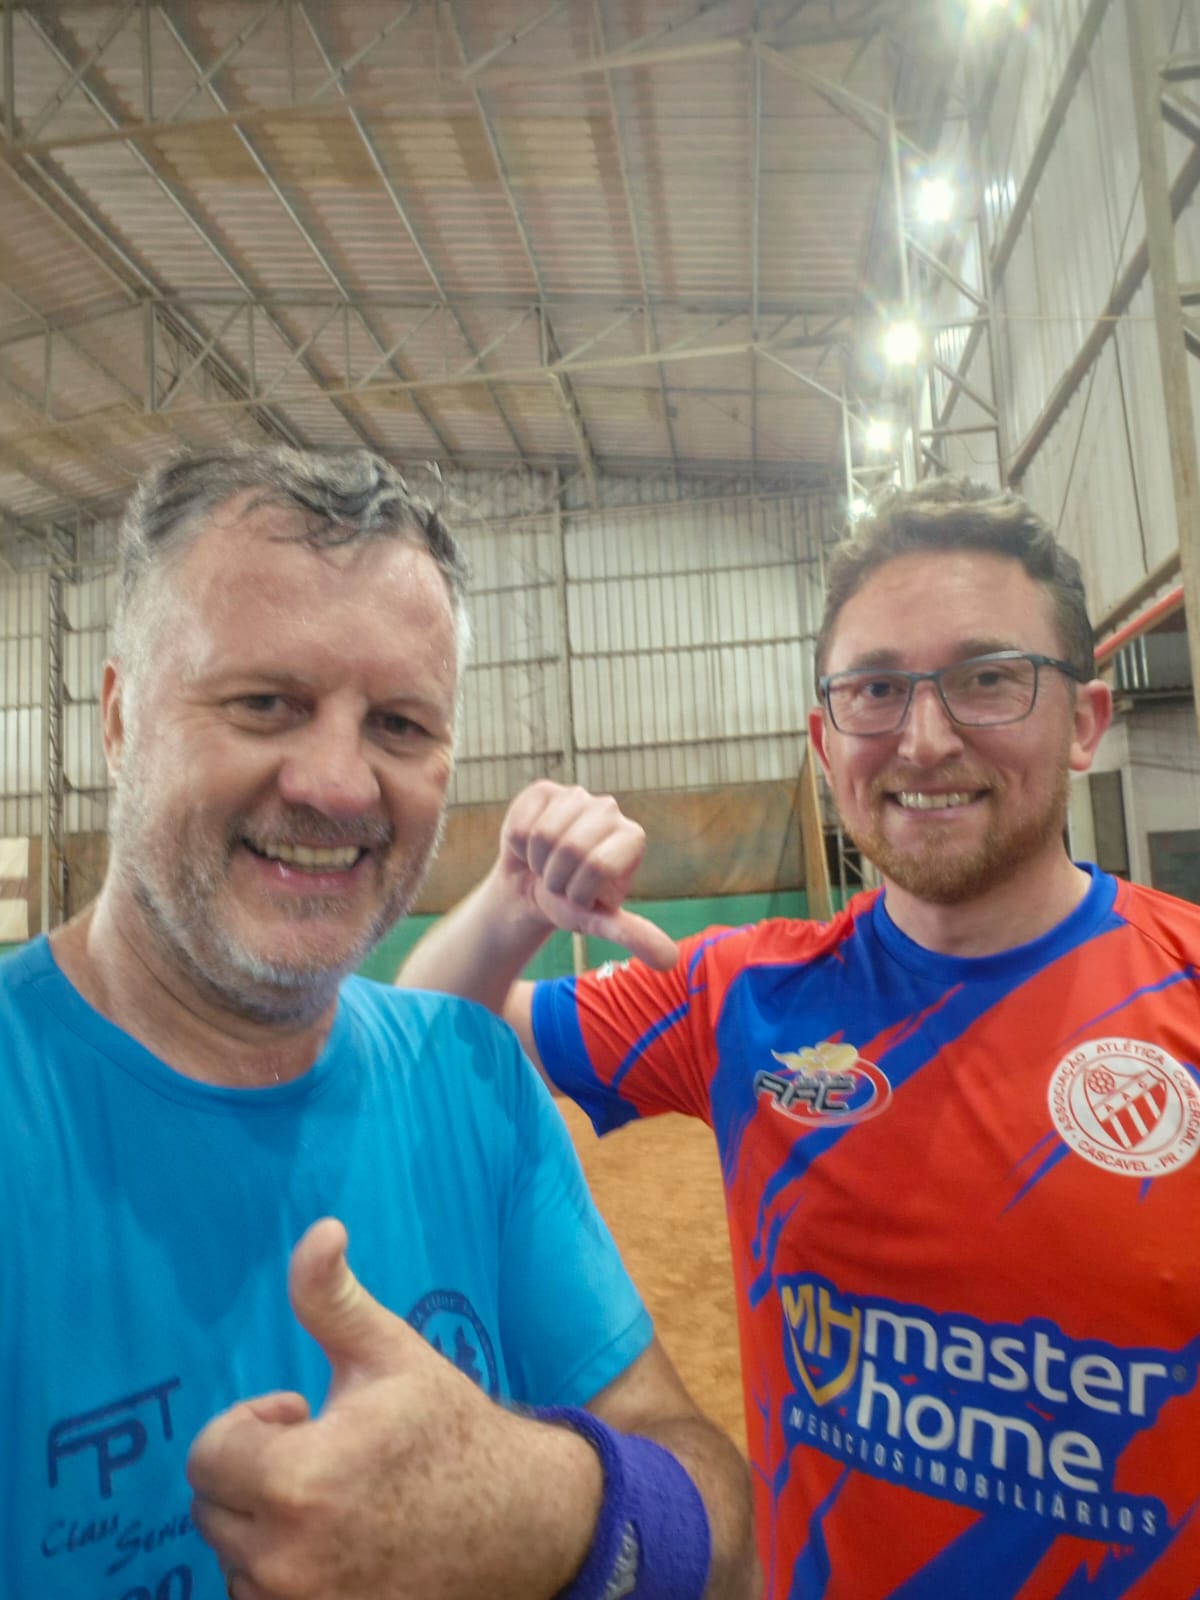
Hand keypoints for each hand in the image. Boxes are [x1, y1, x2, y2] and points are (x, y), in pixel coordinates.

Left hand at [188, 1219, 602, 1599]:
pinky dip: (286, 1572)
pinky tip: (341, 1541)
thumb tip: (320, 1229)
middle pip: (213, 1509)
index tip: (300, 1412)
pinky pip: (264, 1599)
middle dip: (255, 1472)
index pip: (208, 1455)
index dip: (252, 1423)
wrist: (521, 1522)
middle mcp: (287, 1559)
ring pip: (237, 1558)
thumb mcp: (391, 1353)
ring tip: (334, 1498)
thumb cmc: (449, 1429)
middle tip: (320, 1451)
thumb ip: (334, 1298)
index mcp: (297, 1480)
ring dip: (267, 1527)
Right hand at [498, 782, 678, 969]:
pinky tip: (530, 846)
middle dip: (555, 877)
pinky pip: (522, 823)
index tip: (580, 895)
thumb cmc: (572, 903)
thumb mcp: (601, 921)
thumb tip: (669, 960)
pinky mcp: (543, 791)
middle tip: (558, 881)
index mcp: (632, 838)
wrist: (533, 887)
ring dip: (536, 862)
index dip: (579, 889)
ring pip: (542, 834)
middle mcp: (609, 810)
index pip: (599, 865)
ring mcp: (576, 796)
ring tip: (545, 863)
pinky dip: (518, 845)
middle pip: (570, 848)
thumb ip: (633, 934)